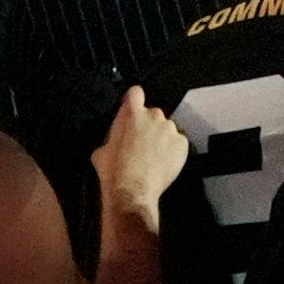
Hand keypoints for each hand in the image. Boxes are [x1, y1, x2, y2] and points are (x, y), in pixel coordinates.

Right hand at [94, 85, 190, 222]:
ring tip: (153, 158)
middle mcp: (153, 116)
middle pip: (152, 114)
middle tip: (141, 144)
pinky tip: (162, 163)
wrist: (133, 191)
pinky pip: (178, 143)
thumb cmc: (115, 171)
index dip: (134, 100)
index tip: (134, 108)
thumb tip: (111, 143)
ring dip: (161, 139)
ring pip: (166, 129)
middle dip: (148, 126)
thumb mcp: (101, 151)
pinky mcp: (182, 144)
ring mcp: (169, 129)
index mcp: (131, 113)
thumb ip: (111, 138)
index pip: (135, 92)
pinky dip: (173, 151)